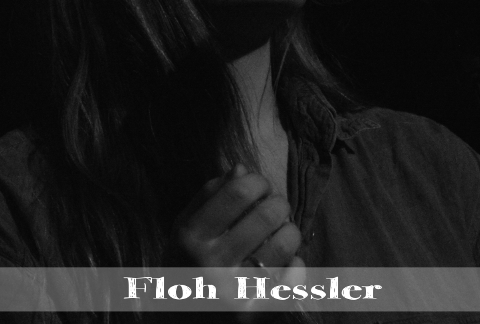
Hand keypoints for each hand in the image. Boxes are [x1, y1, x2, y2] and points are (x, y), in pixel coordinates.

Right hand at [171, 164, 306, 319]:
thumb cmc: (184, 270)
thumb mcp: (183, 231)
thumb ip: (208, 197)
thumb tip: (242, 169)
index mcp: (190, 237)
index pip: (238, 191)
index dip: (258, 182)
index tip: (260, 187)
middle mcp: (211, 264)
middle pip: (267, 213)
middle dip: (279, 204)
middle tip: (275, 209)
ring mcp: (235, 291)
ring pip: (285, 244)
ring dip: (290, 231)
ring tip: (281, 234)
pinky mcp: (255, 314)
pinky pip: (293, 277)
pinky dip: (295, 264)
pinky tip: (285, 264)